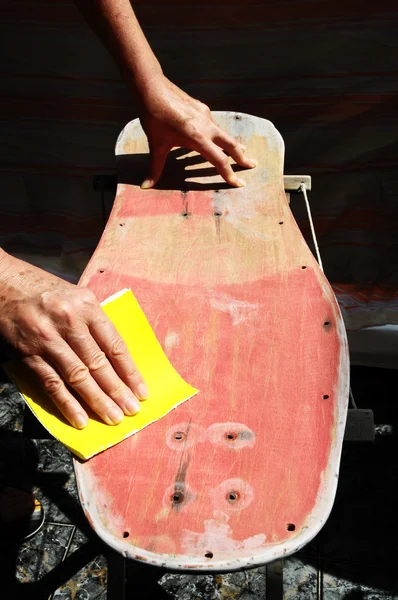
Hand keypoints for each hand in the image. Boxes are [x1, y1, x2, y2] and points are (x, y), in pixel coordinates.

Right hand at [0, 254, 147, 428]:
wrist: (3, 282)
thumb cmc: (45, 291)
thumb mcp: (76, 296)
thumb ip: (94, 322)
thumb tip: (115, 357)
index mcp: (87, 306)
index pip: (115, 344)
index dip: (130, 371)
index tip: (141, 390)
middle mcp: (69, 321)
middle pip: (99, 363)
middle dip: (118, 390)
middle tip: (131, 411)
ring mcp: (48, 339)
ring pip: (78, 376)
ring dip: (97, 401)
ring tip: (112, 417)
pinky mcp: (29, 353)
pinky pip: (52, 383)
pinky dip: (67, 403)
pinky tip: (80, 419)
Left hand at [139, 76, 257, 188]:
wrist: (152, 88)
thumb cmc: (154, 117)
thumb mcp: (156, 145)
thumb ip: (155, 167)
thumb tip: (146, 186)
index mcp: (197, 138)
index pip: (219, 160)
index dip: (229, 174)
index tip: (239, 184)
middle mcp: (206, 126)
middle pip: (231, 144)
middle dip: (242, 157)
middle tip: (253, 165)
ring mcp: (205, 115)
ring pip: (224, 133)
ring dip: (233, 144)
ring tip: (242, 151)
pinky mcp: (201, 108)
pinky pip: (214, 124)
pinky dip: (220, 134)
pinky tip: (216, 136)